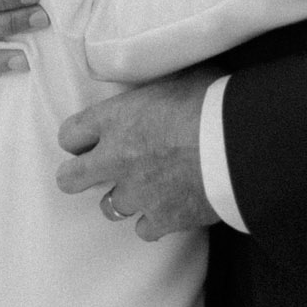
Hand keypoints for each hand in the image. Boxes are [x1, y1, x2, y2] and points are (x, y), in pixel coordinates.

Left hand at [57, 70, 219, 240]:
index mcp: (115, 118)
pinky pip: (145, 229)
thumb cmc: (209, 101)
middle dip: (77, 176)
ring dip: (124, 197)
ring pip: (110, 208)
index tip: (86, 140)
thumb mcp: (177, 77)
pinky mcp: (161, 219)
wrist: (235, 146)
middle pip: (72, 179)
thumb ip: (157, 90)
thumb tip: (165, 80)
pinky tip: (168, 208)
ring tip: (143, 187)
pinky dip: (154, 220)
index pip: (71, 133)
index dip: (77, 138)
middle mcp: (116, 159)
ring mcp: (137, 194)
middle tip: (90, 173)